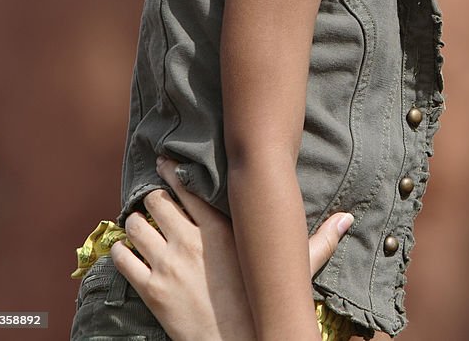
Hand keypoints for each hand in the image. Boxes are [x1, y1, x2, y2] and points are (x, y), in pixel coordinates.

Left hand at [110, 157, 352, 340]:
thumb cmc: (264, 307)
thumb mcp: (295, 271)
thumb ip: (319, 242)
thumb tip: (349, 220)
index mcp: (222, 230)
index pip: (188, 187)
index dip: (172, 172)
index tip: (165, 163)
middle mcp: (191, 241)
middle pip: (155, 200)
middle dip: (152, 197)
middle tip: (153, 199)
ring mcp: (168, 264)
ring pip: (135, 224)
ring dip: (135, 223)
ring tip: (140, 224)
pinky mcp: (150, 289)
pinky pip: (121, 258)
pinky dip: (119, 250)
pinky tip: (127, 250)